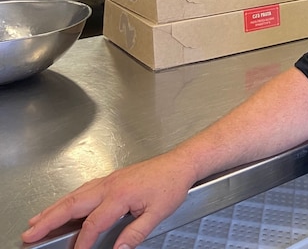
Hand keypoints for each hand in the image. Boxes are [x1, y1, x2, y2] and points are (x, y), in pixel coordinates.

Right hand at [21, 152, 196, 248]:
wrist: (180, 163)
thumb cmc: (171, 185)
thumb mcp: (158, 213)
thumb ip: (137, 232)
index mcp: (120, 195)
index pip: (94, 223)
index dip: (82, 241)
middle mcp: (109, 185)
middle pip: (73, 204)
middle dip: (49, 220)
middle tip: (29, 233)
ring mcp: (108, 179)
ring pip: (74, 195)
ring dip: (53, 209)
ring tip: (35, 222)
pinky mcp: (111, 178)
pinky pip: (83, 189)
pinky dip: (67, 199)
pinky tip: (60, 206)